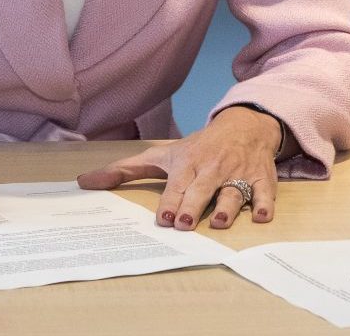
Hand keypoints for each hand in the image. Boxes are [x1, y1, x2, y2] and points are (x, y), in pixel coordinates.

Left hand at [75, 106, 280, 229]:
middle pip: (202, 189)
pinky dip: (265, 204)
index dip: (171, 202)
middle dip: (193, 205)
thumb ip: (125, 170)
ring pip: (234, 191)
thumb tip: (84, 182)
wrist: (244, 124)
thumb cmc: (198, 146)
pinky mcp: (261, 178)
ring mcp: (238, 172)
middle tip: (184, 225)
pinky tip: (262, 217)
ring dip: (228, 206)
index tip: (164, 219)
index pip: (177, 184)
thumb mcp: (161, 154)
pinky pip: (266, 192)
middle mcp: (213, 167)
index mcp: (188, 162)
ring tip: (219, 222)